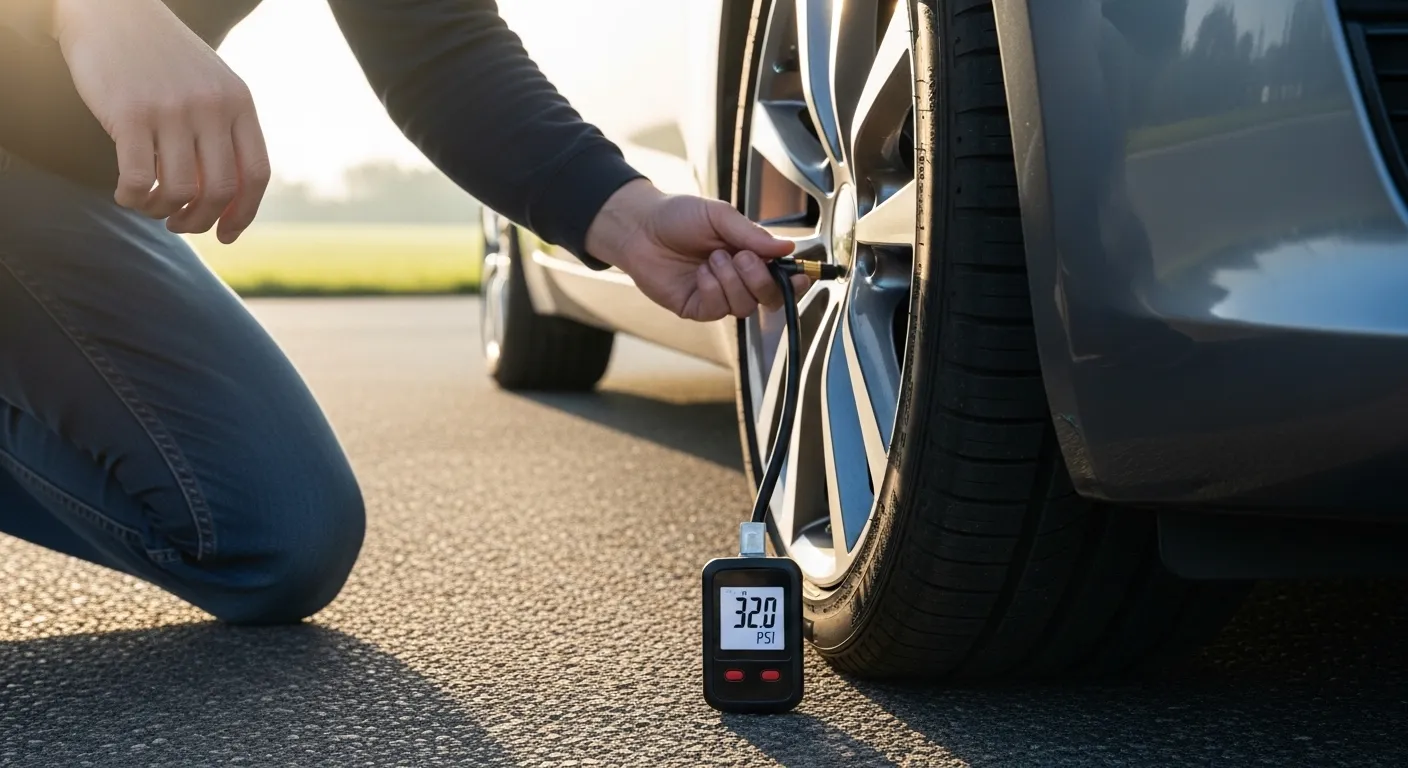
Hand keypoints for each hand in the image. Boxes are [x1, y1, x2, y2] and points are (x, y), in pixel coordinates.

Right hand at [52, 0, 269, 241]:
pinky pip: (139, 179)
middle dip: (200, 221)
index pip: (256, 174)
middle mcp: (212, 106)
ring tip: (149, 206)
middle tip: (179, 225)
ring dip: (162, 212)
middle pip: (220, 190)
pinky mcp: (130, 114)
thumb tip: (226, 199)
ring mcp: (172, 110)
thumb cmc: (162, 59)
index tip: (226, 235)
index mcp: (239, 102)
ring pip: (180, 190)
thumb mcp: (210, 86)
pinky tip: (126, 195)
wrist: (112, 11)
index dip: (244, 213)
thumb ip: (225, 132)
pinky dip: (133, 199)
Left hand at [584, 180, 809, 320]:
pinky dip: (713, 289)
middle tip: (741, 256)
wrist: (640, 227)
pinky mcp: (697, 308)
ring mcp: (718, 296)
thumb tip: (788, 248)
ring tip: (712, 258)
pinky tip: (699, 273)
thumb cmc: (679, 216)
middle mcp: (738, 279)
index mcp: (750, 255)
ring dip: (732, 281)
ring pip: (746, 306)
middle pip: (770, 298)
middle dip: (760, 279)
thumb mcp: (720, 216)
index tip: (800, 275)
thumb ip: (752, 234)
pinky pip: (718, 309)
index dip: (796, 280)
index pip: (782, 276)